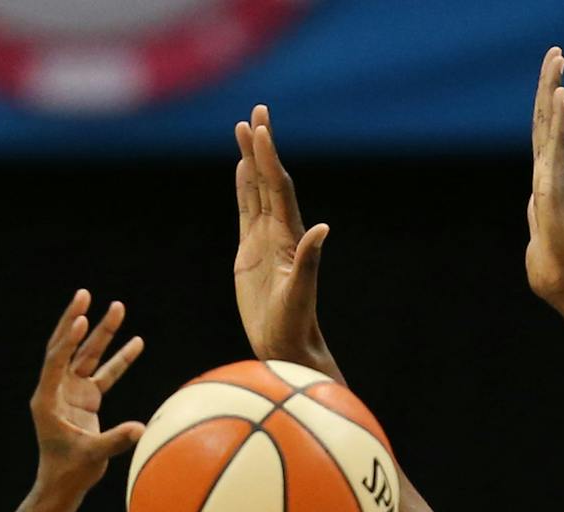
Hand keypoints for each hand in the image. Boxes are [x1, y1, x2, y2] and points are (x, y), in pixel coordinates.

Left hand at [31, 289, 144, 496]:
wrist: (65, 483)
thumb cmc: (70, 471)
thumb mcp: (92, 456)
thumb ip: (115, 441)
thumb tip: (141, 429)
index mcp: (47, 399)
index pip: (56, 361)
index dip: (68, 340)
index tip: (82, 319)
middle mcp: (57, 389)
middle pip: (68, 347)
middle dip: (79, 321)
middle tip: (86, 295)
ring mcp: (72, 392)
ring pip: (88, 356)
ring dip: (103, 334)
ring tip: (118, 308)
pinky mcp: (86, 399)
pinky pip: (104, 374)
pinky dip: (119, 359)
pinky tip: (136, 342)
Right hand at [234, 107, 335, 373]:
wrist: (286, 346)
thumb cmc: (295, 326)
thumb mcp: (300, 295)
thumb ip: (309, 261)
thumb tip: (322, 229)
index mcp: (290, 237)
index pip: (278, 189)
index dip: (270, 159)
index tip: (261, 129)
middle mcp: (279, 233)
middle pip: (269, 180)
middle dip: (263, 147)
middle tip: (257, 112)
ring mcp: (265, 241)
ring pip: (257, 191)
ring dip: (252, 161)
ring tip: (245, 130)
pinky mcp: (250, 252)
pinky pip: (246, 211)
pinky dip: (244, 188)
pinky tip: (241, 170)